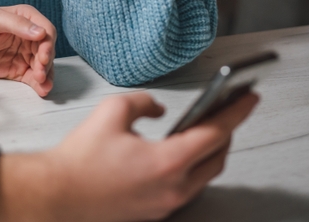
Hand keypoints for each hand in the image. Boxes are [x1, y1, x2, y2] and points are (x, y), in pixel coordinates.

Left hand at [0, 5, 56, 96]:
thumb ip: (17, 24)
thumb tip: (40, 32)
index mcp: (24, 18)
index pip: (46, 30)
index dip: (48, 44)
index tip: (43, 56)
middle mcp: (28, 35)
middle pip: (47, 49)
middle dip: (46, 62)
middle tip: (40, 72)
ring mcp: (24, 53)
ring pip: (43, 65)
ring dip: (46, 74)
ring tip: (42, 84)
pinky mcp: (18, 69)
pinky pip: (34, 77)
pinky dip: (40, 84)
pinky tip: (42, 89)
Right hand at [41, 91, 258, 221]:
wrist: (58, 195)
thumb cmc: (80, 159)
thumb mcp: (112, 112)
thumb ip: (145, 103)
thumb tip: (160, 110)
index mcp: (168, 162)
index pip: (215, 133)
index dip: (236, 111)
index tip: (250, 97)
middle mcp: (173, 188)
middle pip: (217, 157)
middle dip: (228, 131)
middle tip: (229, 110)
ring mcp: (166, 203)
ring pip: (204, 175)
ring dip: (211, 151)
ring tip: (208, 128)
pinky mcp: (154, 210)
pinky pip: (187, 187)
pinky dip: (193, 166)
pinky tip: (182, 151)